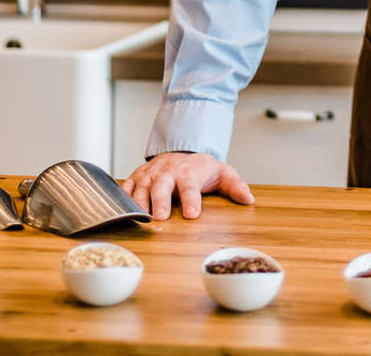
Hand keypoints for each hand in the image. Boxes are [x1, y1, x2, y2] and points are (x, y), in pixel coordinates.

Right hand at [121, 152, 254, 220]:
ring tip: (140, 217)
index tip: (193, 214)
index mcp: (189, 172)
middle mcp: (168, 172)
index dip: (192, 200)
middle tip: (160, 218)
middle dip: (160, 201)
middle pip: (162, 185)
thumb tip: (249, 199)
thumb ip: (235, 185)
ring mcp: (151, 173)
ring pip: (142, 186)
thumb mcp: (223, 173)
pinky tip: (121, 209)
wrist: (182, 152)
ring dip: (140, 201)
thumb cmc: (202, 168)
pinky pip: (127, 185)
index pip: (191, 187)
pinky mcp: (138, 176)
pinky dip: (123, 195)